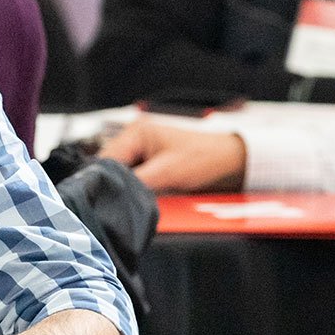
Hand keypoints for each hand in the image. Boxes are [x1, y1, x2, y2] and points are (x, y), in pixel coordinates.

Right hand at [98, 121, 246, 192]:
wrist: (228, 162)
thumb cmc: (204, 158)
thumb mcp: (167, 173)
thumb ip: (137, 183)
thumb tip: (113, 195)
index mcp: (136, 132)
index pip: (105, 159)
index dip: (105, 180)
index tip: (106, 199)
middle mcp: (135, 138)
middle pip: (110, 167)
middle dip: (115, 185)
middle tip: (121, 202)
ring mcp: (141, 151)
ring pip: (120, 175)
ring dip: (125, 187)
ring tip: (135, 197)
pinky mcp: (149, 164)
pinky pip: (132, 179)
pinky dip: (135, 188)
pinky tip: (141, 196)